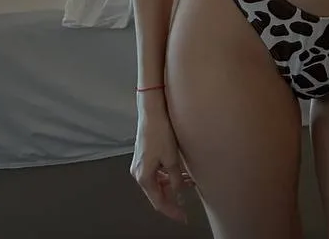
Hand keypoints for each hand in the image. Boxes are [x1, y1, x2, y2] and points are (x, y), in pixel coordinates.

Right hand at [132, 100, 191, 223]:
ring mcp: (140, 163)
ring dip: (172, 185)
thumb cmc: (161, 133)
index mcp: (143, 177)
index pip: (158, 202)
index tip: (184, 218)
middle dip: (173, 198)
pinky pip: (156, 172)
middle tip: (187, 204)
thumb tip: (179, 192)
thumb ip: (176, 179)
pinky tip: (181, 172)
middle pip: (157, 193)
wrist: (152, 110)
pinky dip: (168, 175)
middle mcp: (139, 173)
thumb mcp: (171, 158)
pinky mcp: (144, 155)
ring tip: (189, 183)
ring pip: (157, 182)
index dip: (172, 211)